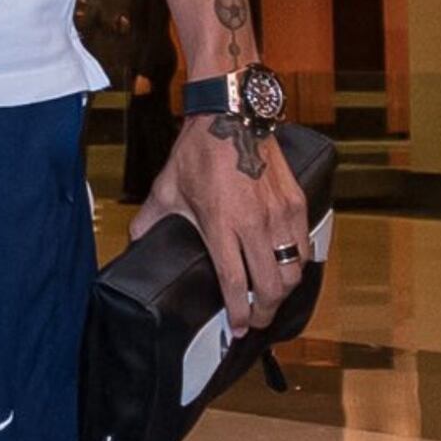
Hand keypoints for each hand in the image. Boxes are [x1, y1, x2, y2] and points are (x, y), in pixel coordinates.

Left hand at [137, 109, 314, 333]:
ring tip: (273, 296)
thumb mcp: (168, 188)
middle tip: (258, 319)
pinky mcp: (296, 200)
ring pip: (294, 270)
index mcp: (221, 224)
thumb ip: (151, 221)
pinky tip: (288, 267)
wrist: (232, 112)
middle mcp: (255, 223)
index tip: (240, 327)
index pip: (236, 284)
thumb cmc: (200, 149)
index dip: (240, 313)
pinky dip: (298, 263)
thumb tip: (136, 242)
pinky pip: (304, 244)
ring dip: (284, 290)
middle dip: (266, 311)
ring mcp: (280, 213)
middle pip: (272, 286)